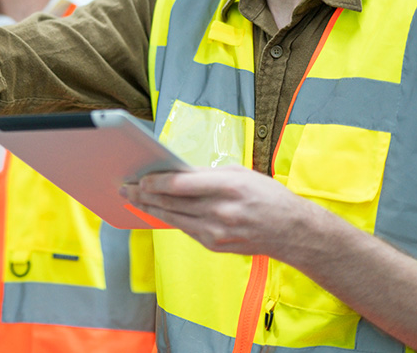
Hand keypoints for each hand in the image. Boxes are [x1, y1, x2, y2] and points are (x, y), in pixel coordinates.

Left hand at [120, 165, 310, 257]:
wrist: (291, 231)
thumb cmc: (267, 196)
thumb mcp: (241, 173)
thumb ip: (207, 173)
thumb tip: (176, 171)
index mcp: (227, 187)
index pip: (180, 185)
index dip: (155, 182)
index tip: (139, 178)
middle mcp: (220, 212)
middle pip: (171, 203)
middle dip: (144, 195)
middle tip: (125, 188)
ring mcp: (216, 232)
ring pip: (173, 219)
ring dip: (150, 208)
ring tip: (133, 199)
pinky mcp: (215, 245)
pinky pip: (185, 229)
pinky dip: (169, 219)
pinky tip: (157, 211)